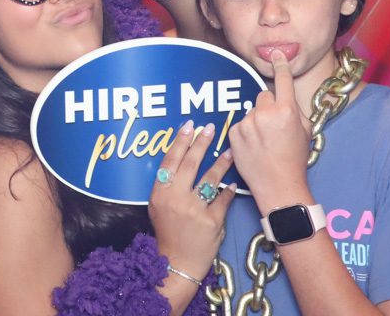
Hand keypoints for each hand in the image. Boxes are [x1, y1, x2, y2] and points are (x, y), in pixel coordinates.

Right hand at [150, 121, 235, 279]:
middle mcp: (176, 199)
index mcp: (160, 193)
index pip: (170, 160)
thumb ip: (167, 186)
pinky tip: (232, 184)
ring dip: (220, 162)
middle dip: (201, 143)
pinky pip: (222, 200)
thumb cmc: (167, 233)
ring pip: (209, 178)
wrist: (177, 263)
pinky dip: (228, 191)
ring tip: (229, 151)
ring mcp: (194, 210)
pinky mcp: (212, 222)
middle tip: (210, 128)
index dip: (180, 141)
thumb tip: (180, 162)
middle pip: (190, 164)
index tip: (189, 126)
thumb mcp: (157, 207)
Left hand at [228, 50, 311, 208]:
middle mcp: (265, 113)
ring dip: (256, 121)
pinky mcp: (234, 132)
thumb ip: (294, 110)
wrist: (278, 185)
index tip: (276, 55)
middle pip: (264, 96)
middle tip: (275, 126)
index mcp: (287, 110)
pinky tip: (253, 146)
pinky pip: (240, 124)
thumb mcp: (304, 132)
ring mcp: (247, 122)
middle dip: (269, 106)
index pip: (283, 79)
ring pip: (251, 111)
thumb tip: (285, 97)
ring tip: (264, 142)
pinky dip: (245, 132)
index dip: (280, 65)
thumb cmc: (295, 160)